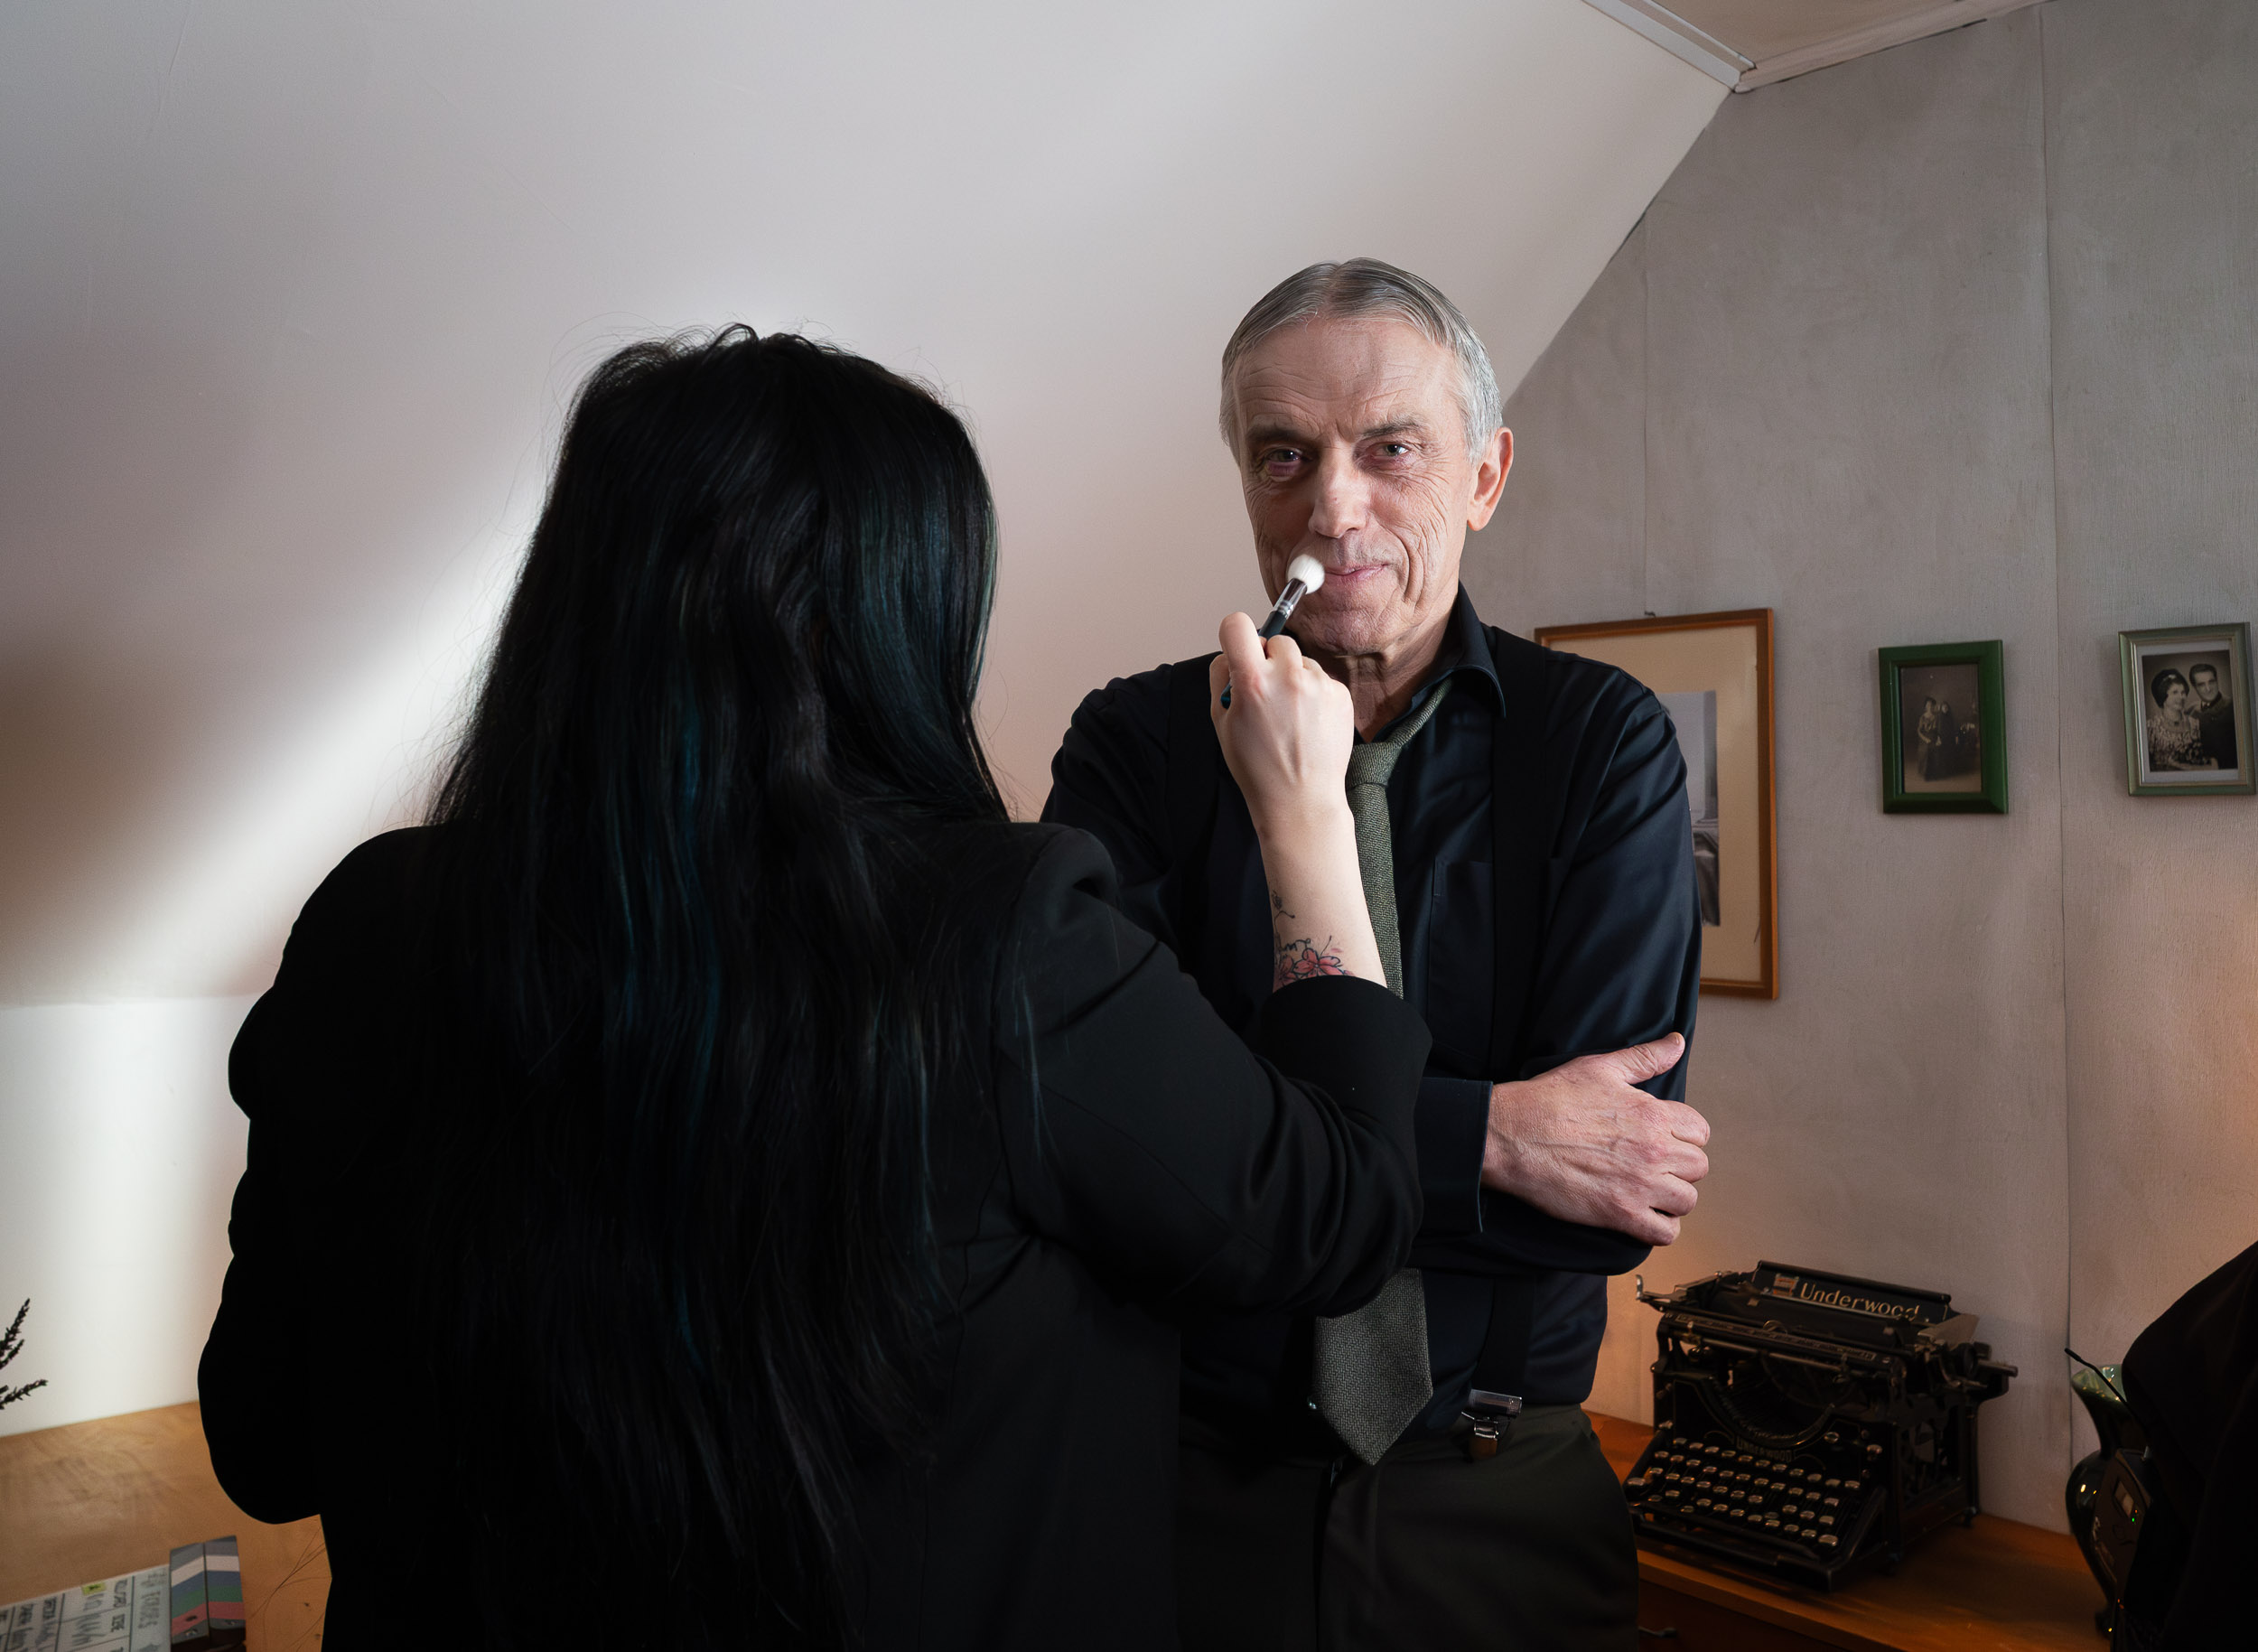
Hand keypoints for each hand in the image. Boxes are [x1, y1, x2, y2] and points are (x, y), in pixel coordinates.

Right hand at [1208, 611, 1355, 839]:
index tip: (1238, 647)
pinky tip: (1308, 724)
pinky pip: (1321, 679)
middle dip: (1269, 660)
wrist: (1300, 799)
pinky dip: (1314, 694)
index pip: (1237, 624)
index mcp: (1253, 681)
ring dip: (1294, 678)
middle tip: (1266, 694)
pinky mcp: (1340, 694)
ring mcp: (1319, 684)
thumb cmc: (1258, 767)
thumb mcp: (1221, 723)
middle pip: (1276, 639)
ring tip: (1290, 717)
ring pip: (1301, 661)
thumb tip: (1230, 653)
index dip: (1234, 634)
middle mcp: (1288, 676)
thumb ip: (1221, 679)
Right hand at [1480, 1033, 1706, 1246]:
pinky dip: (1661, 1228)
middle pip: (1698, 1167)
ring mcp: (1639, 1185)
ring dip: (1673, 1197)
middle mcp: (1654, 1150)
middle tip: (1652, 1164)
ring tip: (1650, 1191)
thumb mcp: (1600, 1067)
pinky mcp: (1621, 1214)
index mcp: (1652, 1114)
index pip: (1699, 1131)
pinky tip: (1645, 1215)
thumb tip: (1677, 1042)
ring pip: (1687, 1201)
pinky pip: (1665, 1233)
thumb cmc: (1551, 1099)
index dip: (1683, 1135)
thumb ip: (1645, 1058)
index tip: (1663, 1138)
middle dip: (1680, 1166)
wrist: (1513, 1135)